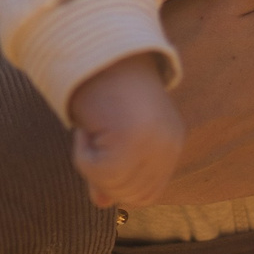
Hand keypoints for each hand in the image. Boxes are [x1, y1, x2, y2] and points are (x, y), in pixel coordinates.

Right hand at [68, 54, 183, 208]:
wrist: (100, 49)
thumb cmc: (105, 87)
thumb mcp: (114, 134)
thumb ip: (112, 171)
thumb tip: (101, 203)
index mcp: (171, 141)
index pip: (149, 194)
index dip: (120, 189)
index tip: (99, 161)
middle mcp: (168, 145)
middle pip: (133, 197)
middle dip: (105, 180)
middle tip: (91, 143)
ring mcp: (152, 145)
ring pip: (113, 187)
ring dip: (91, 164)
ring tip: (89, 130)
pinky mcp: (129, 143)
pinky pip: (96, 172)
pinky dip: (81, 154)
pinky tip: (84, 126)